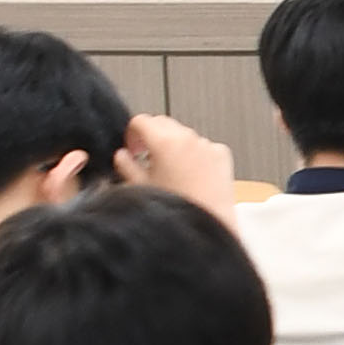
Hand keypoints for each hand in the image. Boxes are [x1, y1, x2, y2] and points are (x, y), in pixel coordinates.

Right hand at [122, 113, 241, 209]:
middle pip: (163, 123)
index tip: (132, 147)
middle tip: (146, 156)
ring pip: (184, 134)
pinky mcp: (222, 154)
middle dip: (152, 136)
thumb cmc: (177, 208)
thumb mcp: (140, 186)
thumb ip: (126, 165)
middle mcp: (188, 138)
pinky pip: (203, 146)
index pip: (141, 121)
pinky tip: (189, 174)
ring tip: (168, 170)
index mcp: (164, 141)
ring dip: (173, 144)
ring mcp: (207, 145)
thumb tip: (122, 155)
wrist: (209, 223)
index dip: (132, 133)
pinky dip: (194, 153)